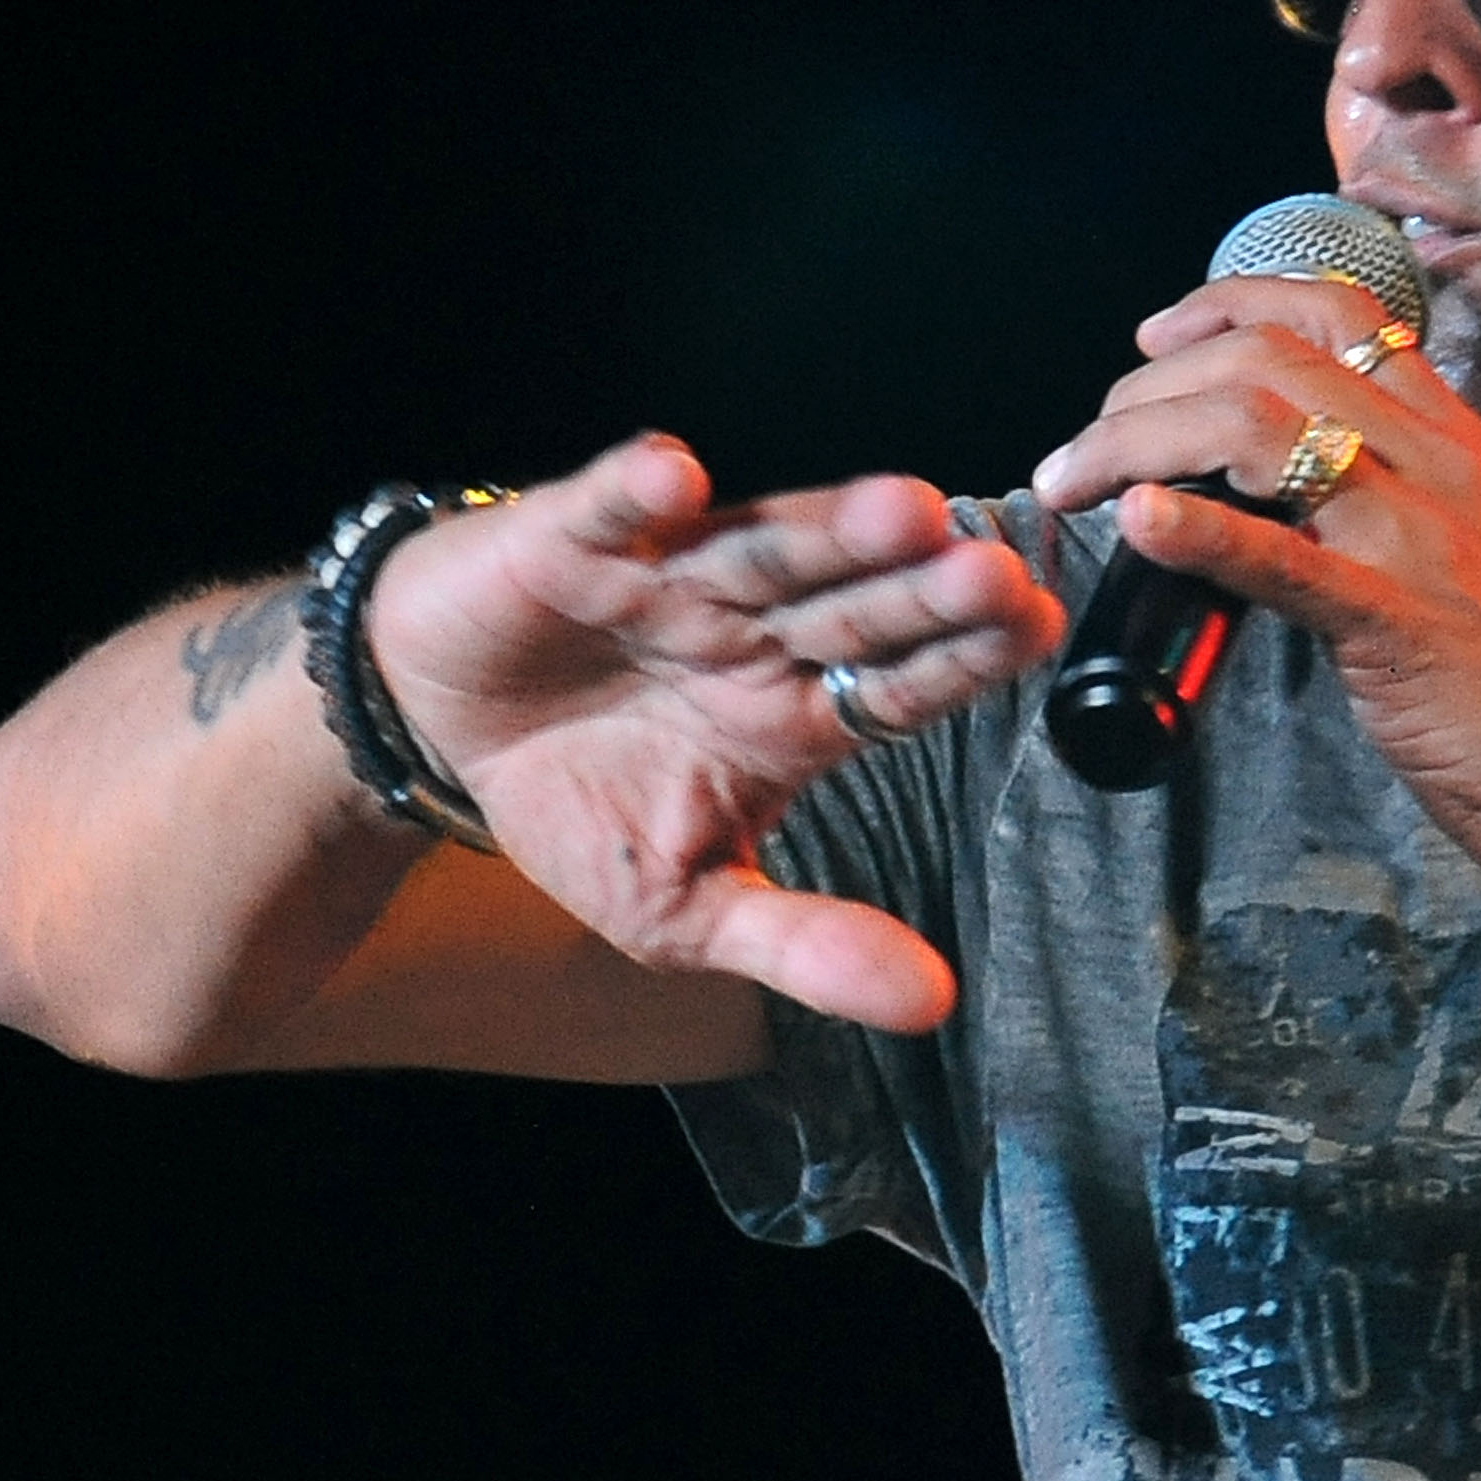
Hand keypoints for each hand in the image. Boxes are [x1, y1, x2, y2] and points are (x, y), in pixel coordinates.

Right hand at [365, 436, 1064, 1027]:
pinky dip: (635, 492)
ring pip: (763, 547)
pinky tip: (675, 477)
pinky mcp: (575, 541)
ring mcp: (672, 577)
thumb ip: (809, 946)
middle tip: (998, 573)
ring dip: (825, 528)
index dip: (963, 662)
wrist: (443, 739)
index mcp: (796, 713)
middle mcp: (756, 631)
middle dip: (922, 590)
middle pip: (854, 607)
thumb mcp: (690, 912)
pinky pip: (608, 512)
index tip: (1037, 635)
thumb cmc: (581, 810)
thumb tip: (933, 1003)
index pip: (898, 685)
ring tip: (901, 511)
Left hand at [1030, 280, 1480, 917]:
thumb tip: (1313, 512)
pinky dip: (1199, 530)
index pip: (1341, 313)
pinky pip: (1285, 558)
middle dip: (1150, 384)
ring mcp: (1423, 539)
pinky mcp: (1402, 626)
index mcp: (1464, 445)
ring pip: (1258, 426)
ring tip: (1075, 481)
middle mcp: (1443, 465)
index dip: (1231, 303)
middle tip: (1088, 442)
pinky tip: (1139, 522)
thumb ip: (1412, 520)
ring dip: (1138, 440)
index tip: (1160, 338)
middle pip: (1269, 356)